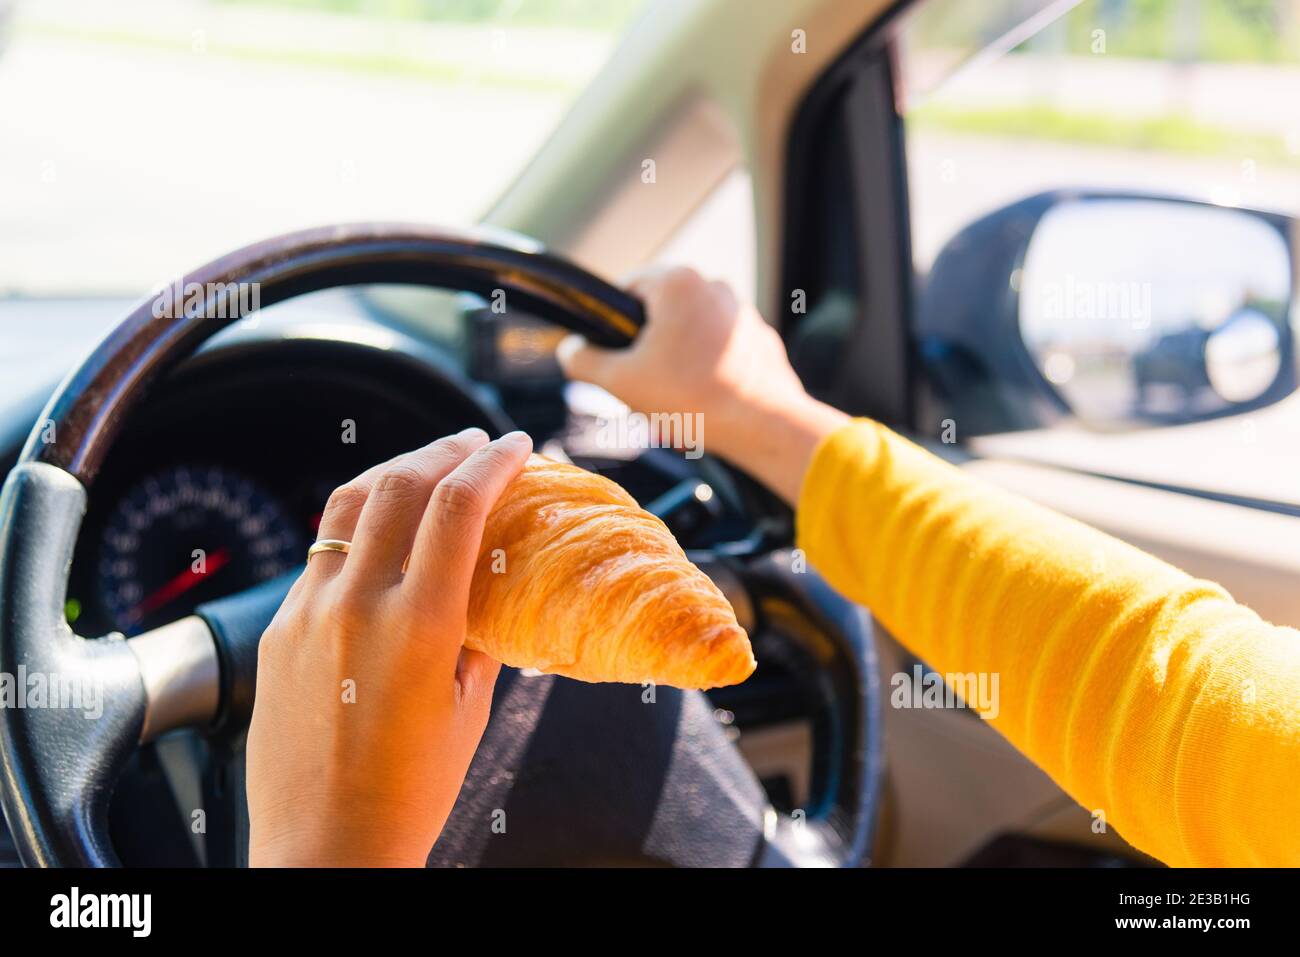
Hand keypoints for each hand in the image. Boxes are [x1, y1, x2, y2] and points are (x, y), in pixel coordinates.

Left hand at [246, 428, 532, 866]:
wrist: (326, 849)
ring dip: (393, 470)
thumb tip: (492, 580)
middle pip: (398, 484)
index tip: (517, 446)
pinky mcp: (278, 629)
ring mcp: (306, 612)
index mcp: (416, 625)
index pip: (457, 506)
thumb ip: (480, 632)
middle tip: (474, 441)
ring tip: (426, 464)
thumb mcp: (470, 707)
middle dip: (444, 449)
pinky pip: (321, 553)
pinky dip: (360, 525)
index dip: (492, 462)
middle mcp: (354, 604)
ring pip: (347, 505)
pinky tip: (382, 534)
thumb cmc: (412, 792)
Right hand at [558, 266, 845, 502]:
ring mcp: (743, 312)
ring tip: (678, 400)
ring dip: (678, 361)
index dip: (612, 326)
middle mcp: (714, 285)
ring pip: (691, 333)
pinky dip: (709, 370)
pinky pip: (720, 349)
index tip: (616, 359)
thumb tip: (571, 350)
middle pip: (660, 313)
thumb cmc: (690, 399)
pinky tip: (706, 401)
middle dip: (648, 349)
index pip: (626, 290)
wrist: (761, 426)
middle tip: (646, 387)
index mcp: (677, 281)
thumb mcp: (619, 381)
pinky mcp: (761, 338)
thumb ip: (582, 359)